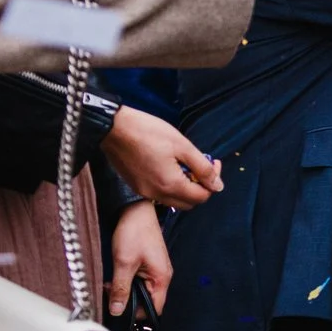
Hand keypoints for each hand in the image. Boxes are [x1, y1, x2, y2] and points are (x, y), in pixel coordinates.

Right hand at [101, 105, 220, 207]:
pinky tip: (169, 165)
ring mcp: (144, 192)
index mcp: (170, 185)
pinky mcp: (135, 186)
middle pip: (189, 202)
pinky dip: (170, 185)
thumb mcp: (183, 146)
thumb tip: (217, 186)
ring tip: (185, 164)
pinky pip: (160, 193)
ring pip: (174, 199)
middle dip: (200, 187)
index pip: (202, 197)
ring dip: (185, 187)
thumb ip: (202, 168)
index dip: (213, 182)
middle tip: (201, 165)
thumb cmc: (149, 133)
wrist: (114, 128)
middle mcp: (157, 195)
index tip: (213, 162)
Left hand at [108, 200, 170, 314]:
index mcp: (162, 278)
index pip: (155, 308)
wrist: (136, 210)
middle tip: (111, 293)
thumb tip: (118, 310)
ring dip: (125, 290)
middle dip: (128, 300)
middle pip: (147, 300)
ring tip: (111, 283)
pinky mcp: (148, 264)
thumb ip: (121, 288)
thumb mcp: (124, 262)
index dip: (138, 314)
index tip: (120, 312)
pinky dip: (126, 281)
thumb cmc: (135, 232)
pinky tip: (115, 275)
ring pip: (141, 290)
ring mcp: (155, 270)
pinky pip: (138, 280)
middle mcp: (162, 276)